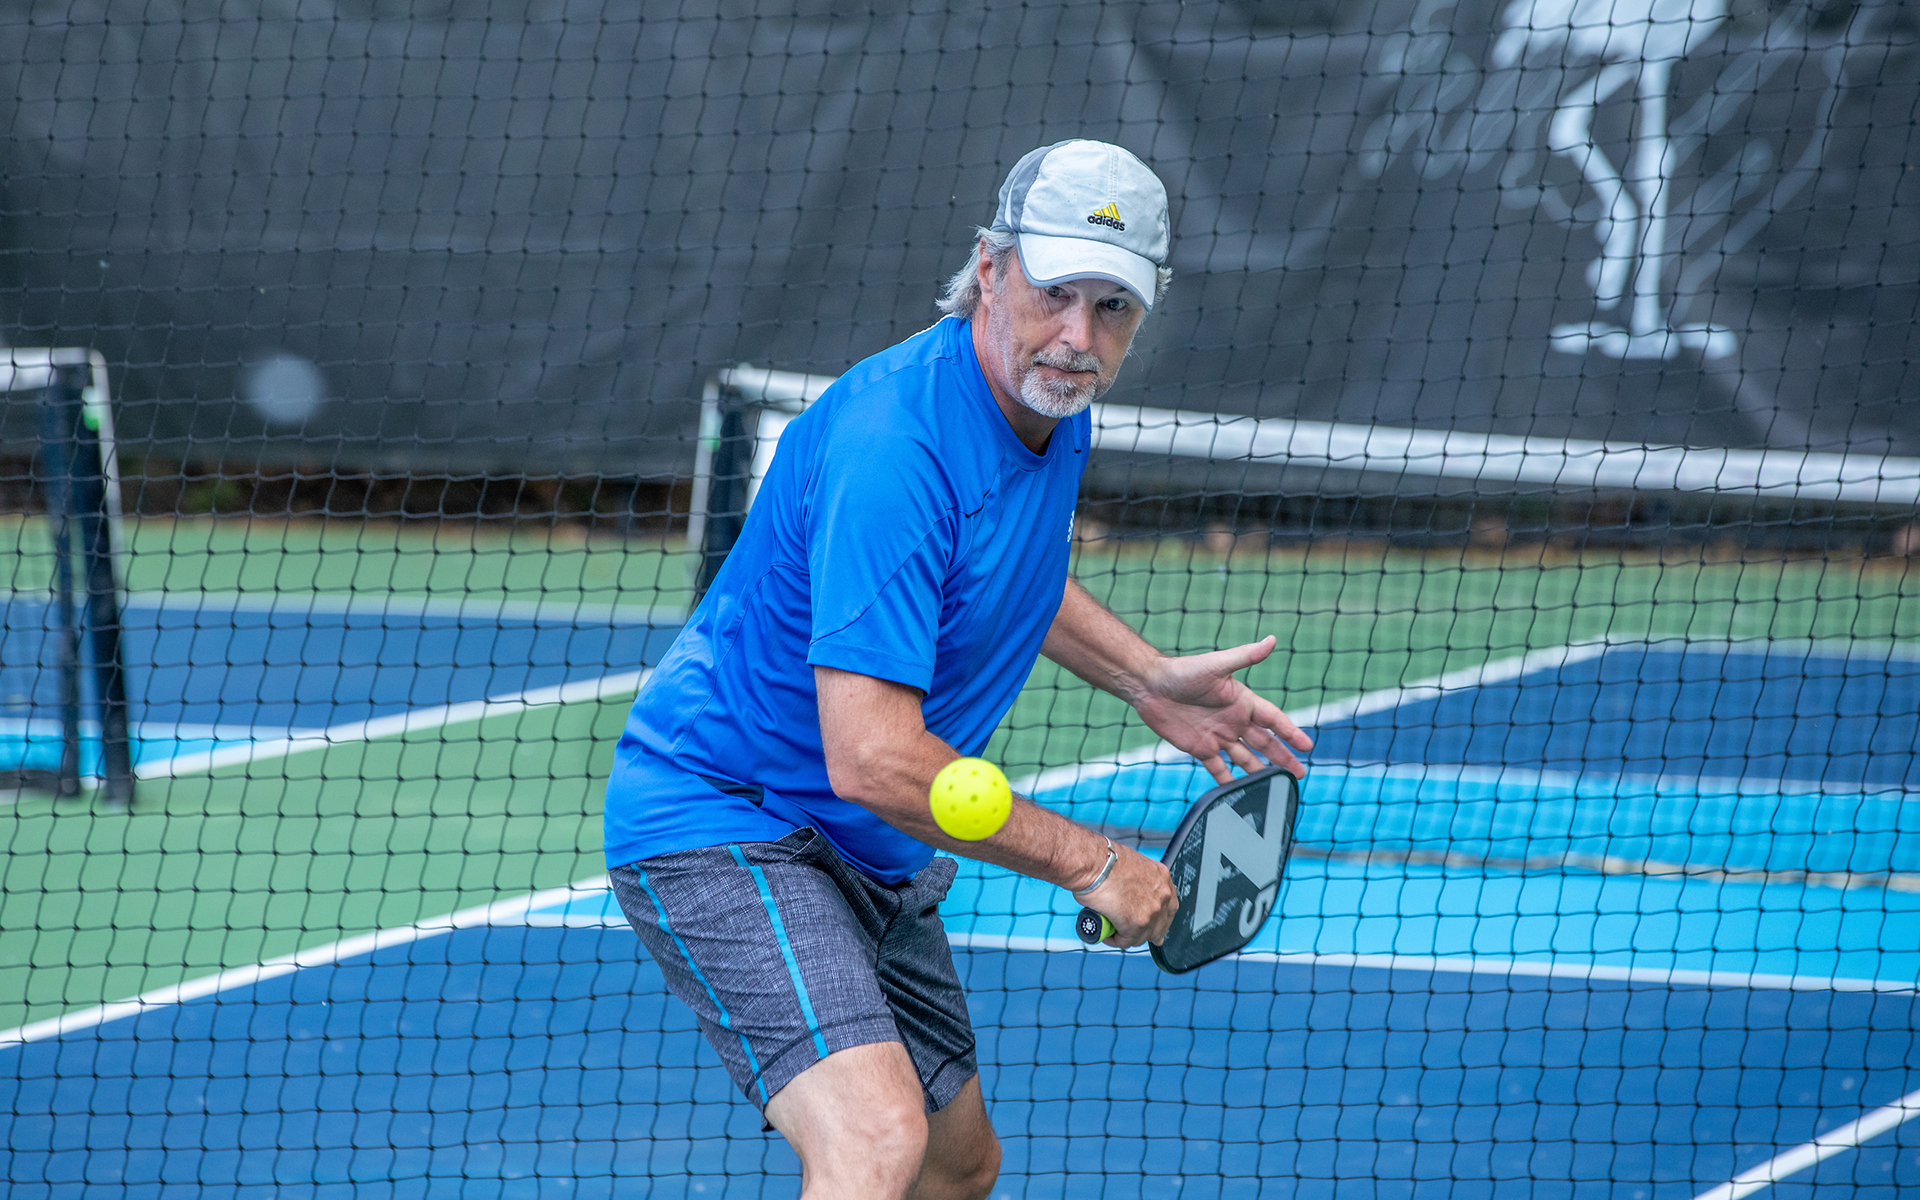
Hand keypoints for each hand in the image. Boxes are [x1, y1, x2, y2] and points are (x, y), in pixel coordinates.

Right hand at [1078, 843, 1176, 946]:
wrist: (1093, 863)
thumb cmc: (1104, 861)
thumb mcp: (1133, 865)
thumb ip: (1139, 881)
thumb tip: (1132, 893)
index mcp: (1162, 877)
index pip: (1169, 906)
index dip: (1159, 917)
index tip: (1151, 922)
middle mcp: (1162, 895)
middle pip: (1161, 925)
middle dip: (1147, 931)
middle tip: (1133, 931)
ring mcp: (1151, 911)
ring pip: (1143, 936)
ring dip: (1128, 936)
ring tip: (1113, 930)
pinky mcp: (1136, 924)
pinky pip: (1126, 941)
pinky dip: (1115, 940)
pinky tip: (1107, 934)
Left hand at [1130, 635, 1312, 781]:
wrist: (1150, 686)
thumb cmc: (1183, 671)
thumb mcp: (1217, 665)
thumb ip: (1245, 656)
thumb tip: (1271, 640)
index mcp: (1242, 701)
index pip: (1273, 719)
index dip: (1290, 732)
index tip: (1307, 746)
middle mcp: (1233, 720)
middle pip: (1265, 743)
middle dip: (1283, 757)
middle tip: (1299, 773)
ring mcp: (1218, 736)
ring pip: (1246, 758)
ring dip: (1262, 771)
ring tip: (1278, 785)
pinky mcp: (1200, 748)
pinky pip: (1219, 768)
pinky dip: (1230, 781)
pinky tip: (1241, 792)